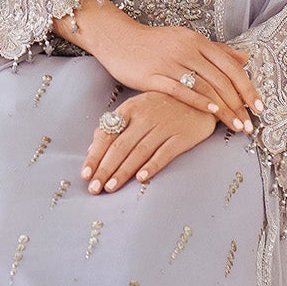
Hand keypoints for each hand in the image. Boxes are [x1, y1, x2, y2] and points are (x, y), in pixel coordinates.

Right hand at [77, 7, 262, 132]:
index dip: (247, 88)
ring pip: (206, 87)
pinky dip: (199, 101)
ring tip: (236, 126)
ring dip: (224, 109)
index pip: (231, 67)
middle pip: (221, 79)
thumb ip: (217, 50)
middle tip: (250, 124)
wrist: (119, 39)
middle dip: (239, 104)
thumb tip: (245, 58)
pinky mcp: (153, 75)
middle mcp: (188, 50)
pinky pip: (181, 90)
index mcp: (198, 41)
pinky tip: (212, 112)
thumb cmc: (155, 44)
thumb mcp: (187, 41)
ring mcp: (171, 62)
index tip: (259, 107)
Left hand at [81, 91, 218, 193]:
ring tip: (111, 187)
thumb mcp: (136, 108)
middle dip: (105, 169)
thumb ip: (114, 126)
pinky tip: (141, 178)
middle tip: (95, 188)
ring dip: (123, 171)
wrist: (200, 96)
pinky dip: (153, 165)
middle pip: (121, 146)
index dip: (95, 156)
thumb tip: (92, 149)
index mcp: (130, 109)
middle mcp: (145, 117)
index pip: (107, 135)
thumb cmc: (163, 105)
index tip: (85, 175)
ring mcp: (165, 126)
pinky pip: (165, 153)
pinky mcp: (183, 136)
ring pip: (139, 152)